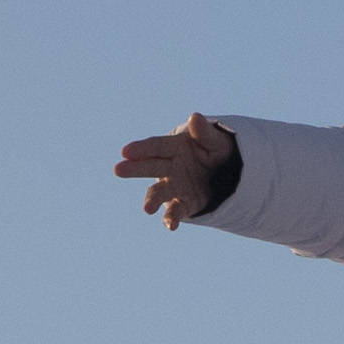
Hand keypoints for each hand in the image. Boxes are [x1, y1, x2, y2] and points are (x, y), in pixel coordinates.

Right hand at [116, 115, 238, 226]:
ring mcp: (174, 185)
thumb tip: (195, 117)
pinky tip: (171, 226)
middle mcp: (169, 167)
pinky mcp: (184, 203)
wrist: (226, 171)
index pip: (155, 146)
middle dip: (134, 168)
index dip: (142, 148)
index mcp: (174, 147)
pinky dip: (172, 219)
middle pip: (150, 167)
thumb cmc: (216, 151)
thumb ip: (204, 133)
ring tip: (146, 209)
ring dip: (152, 200)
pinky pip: (176, 211)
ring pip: (159, 192)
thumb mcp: (215, 141)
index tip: (126, 151)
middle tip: (118, 170)